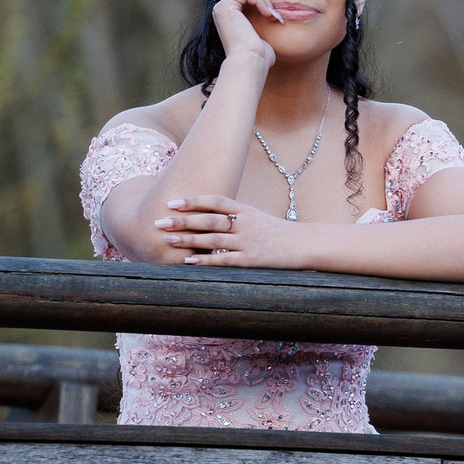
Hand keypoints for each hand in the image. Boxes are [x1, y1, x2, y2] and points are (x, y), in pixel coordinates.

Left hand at [152, 194, 306, 267]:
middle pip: (208, 219)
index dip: (193, 201)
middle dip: (182, 220)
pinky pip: (224, 260)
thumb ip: (235, 216)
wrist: (305, 244)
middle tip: (158, 221)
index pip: (215, 201)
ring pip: (212, 239)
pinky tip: (189, 262)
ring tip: (167, 239)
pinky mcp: (252, 260)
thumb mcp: (257, 218)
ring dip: (188, 239)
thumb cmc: (278, 233)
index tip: (172, 203)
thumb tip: (209, 217)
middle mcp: (244, 223)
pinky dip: (205, 261)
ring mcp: (248, 242)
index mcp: (245, 210)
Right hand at [209, 0, 281, 67]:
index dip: (263, 2)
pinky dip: (259, 0)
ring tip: (271, 15)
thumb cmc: (258, 55)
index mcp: (229, 17)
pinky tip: (267, 14)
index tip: (275, 17)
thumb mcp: (261, 36)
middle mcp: (222, 11)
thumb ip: (261, 23)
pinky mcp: (224, 6)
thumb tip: (273, 18)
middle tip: (274, 15)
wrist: (251, 61)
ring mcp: (221, 8)